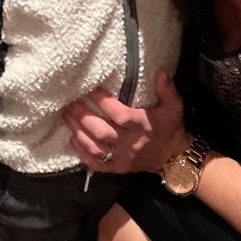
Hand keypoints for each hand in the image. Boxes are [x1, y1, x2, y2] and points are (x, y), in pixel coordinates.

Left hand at [61, 71, 191, 174]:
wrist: (172, 157)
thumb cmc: (170, 127)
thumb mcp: (174, 106)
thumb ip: (167, 90)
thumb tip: (160, 72)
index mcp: (143, 126)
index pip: (120, 115)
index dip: (104, 102)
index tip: (91, 89)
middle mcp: (131, 143)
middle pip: (102, 132)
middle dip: (83, 117)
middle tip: (70, 102)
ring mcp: (123, 158)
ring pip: (96, 147)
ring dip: (78, 132)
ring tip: (66, 116)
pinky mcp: (118, 168)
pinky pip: (96, 164)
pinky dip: (82, 153)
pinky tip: (73, 139)